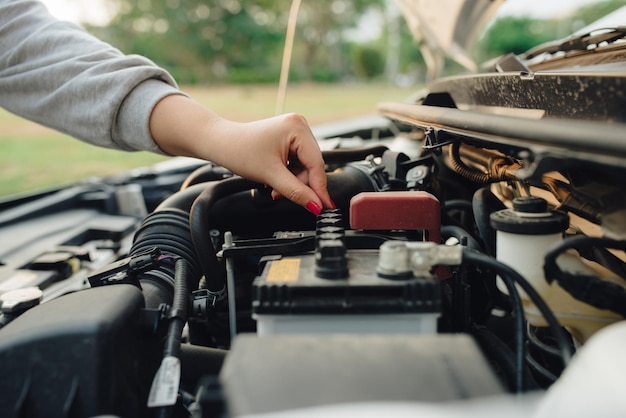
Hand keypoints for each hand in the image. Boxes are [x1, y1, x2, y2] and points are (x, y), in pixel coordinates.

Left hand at [149, 95, 333, 213]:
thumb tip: (316, 205)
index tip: (325, 207)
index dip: (319, 188)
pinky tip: (276, 177)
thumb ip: (296, 192)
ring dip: (293, 181)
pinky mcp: (289, 137)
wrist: (220, 143)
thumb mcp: (270, 176)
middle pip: (312, 165)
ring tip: (273, 186)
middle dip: (299, 184)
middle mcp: (299, 125)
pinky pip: (298, 161)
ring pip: (305, 166)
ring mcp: (294, 130)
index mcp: (297, 127)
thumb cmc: (239, 151)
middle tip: (281, 194)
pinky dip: (289, 174)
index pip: (316, 164)